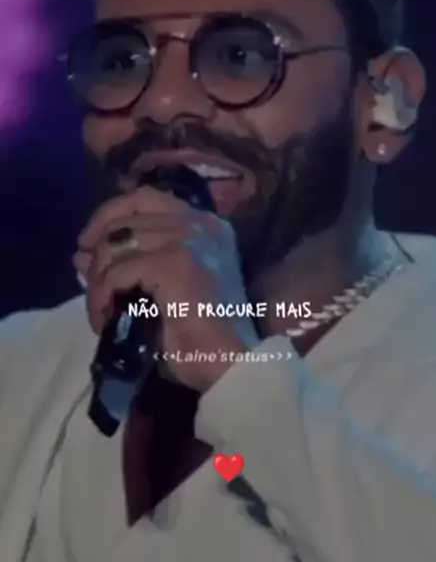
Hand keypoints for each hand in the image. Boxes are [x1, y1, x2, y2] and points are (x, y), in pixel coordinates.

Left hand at [73, 186, 259, 390]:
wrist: (228, 364)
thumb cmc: (199, 334)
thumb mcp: (160, 290)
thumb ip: (127, 264)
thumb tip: (81, 255)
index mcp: (204, 225)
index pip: (143, 197)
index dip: (108, 214)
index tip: (88, 242)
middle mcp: (199, 224)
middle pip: (124, 222)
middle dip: (97, 256)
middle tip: (91, 287)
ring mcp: (187, 241)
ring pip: (114, 247)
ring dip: (97, 281)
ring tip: (101, 309)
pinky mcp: (173, 264)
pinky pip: (117, 272)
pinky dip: (103, 296)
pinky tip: (105, 318)